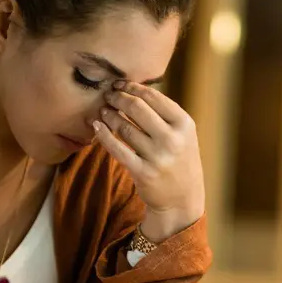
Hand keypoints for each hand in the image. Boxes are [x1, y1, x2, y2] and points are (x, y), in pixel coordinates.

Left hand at [93, 80, 205, 240]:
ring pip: (124, 127)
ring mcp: (158, 157)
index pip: (154, 97)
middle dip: (118, 98)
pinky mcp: (143, 173)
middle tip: (107, 95)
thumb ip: (164, 113)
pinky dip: (103, 134)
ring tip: (103, 110)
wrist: (182, 198)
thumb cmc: (179, 159)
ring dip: (109, 115)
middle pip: (137, 108)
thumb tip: (132, 87)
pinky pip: (117, 148)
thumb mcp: (183, 134)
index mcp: (185, 124)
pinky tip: (96, 125)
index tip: (119, 84)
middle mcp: (173, 140)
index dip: (132, 87)